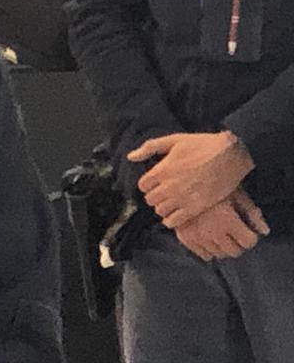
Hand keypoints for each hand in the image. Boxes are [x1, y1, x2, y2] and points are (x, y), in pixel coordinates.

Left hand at [129, 131, 254, 227]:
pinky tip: (177, 213)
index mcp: (162, 170)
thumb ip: (150, 147)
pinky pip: (174, 221)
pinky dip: (172, 220)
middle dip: (155, 196)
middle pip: (150, 199)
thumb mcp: (175, 140)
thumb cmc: (203, 145)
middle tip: (164, 193)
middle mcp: (169, 186)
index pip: (143, 185)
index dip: (149, 184)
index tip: (157, 182)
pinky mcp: (196, 208)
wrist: (232, 154)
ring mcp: (182, 198)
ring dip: (164, 207)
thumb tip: (131, 157)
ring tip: (172, 202)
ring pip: (160, 211)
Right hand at [174, 188, 269, 261]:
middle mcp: (212, 232)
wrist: (181, 181)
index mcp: (227, 220)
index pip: (248, 242)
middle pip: (234, 251)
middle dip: (238, 244)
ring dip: (223, 247)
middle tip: (236, 234)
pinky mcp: (184, 237)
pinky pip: (202, 254)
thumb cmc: (214, 185)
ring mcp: (197, 236)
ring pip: (219, 254)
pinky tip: (210, 239)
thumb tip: (264, 231)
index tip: (248, 231)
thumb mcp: (237, 194)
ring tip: (222, 234)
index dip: (251, 236)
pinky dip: (208, 249)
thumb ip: (252, 213)